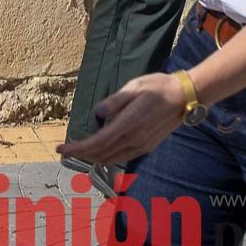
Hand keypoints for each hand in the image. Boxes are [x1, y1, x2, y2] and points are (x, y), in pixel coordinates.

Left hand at [55, 72, 185, 165]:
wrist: (184, 97)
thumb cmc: (158, 87)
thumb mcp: (134, 87)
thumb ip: (115, 101)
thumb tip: (98, 112)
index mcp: (129, 123)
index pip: (98, 142)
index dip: (78, 148)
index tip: (61, 148)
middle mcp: (135, 139)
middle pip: (101, 154)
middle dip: (81, 154)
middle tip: (66, 148)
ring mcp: (142, 145)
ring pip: (111, 158)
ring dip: (93, 156)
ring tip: (79, 149)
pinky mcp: (146, 146)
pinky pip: (122, 156)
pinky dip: (106, 156)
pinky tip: (99, 149)